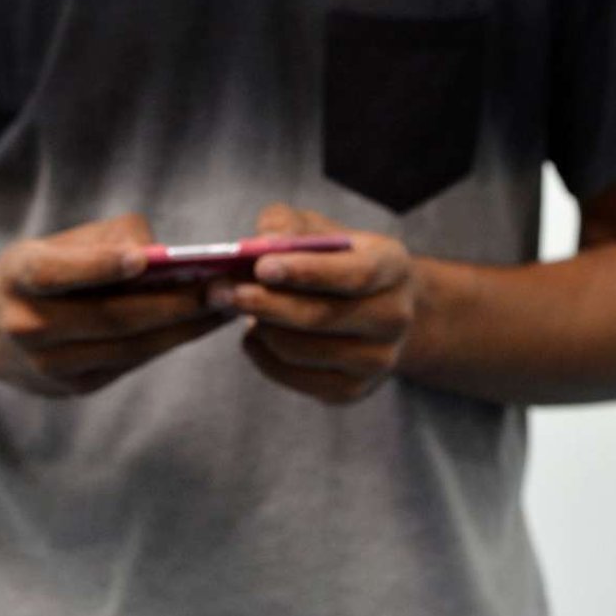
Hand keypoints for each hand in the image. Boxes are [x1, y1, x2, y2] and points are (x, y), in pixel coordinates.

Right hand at [0, 213, 229, 396]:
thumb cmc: (41, 269)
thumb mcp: (57, 242)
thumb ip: (108, 239)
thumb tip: (163, 256)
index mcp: (17, 276)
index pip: (55, 272)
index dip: (98, 266)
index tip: (144, 258)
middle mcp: (26, 324)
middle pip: (107, 316)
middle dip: (170, 302)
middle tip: (220, 286)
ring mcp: (50, 364)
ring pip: (127, 345)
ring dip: (181, 327)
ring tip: (225, 305)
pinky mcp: (74, 387)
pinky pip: (129, 360)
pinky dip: (167, 341)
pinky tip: (200, 324)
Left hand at [209, 203, 414, 404]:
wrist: (377, 309)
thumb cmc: (338, 259)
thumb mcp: (320, 229)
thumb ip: (288, 225)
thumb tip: (260, 243)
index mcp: (392, 266)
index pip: (355, 274)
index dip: (307, 272)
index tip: (261, 267)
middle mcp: (394, 316)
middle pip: (322, 317)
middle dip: (265, 303)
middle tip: (220, 291)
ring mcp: (377, 360)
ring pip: (302, 350)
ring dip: (260, 327)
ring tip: (236, 305)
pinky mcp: (352, 390)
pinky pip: (296, 378)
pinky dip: (263, 357)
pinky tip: (252, 335)